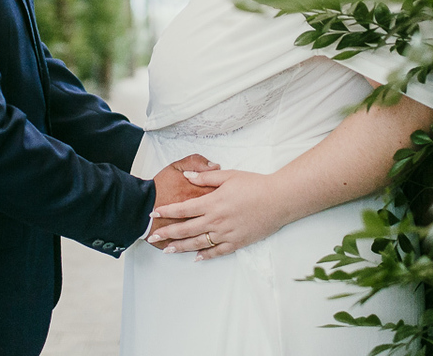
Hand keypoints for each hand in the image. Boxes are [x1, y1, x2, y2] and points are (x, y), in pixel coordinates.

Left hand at [146, 169, 289, 260]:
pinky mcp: (237, 242)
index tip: (154, 213)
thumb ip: (207, 176)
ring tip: (167, 250)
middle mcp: (217, 220)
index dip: (167, 211)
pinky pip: (217, 252)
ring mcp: (226, 233)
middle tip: (152, 237)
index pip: (184, 209)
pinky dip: (205, 256)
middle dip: (167, 233)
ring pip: (199, 243)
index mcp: (213, 202)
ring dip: (181, 247)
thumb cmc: (255, 184)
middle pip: (186, 229)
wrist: (279, 200)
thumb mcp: (229, 175)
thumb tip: (188, 175)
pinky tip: (196, 258)